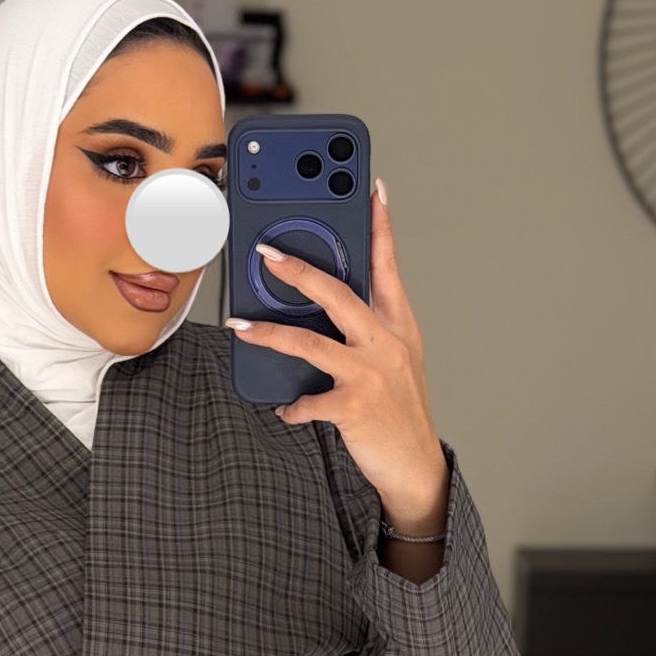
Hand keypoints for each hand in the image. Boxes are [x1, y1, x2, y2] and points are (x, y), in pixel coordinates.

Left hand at [224, 180, 449, 532]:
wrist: (415, 466)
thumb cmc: (399, 411)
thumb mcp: (395, 360)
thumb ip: (366, 329)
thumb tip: (325, 308)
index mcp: (397, 326)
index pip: (389, 267)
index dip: (380, 226)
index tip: (373, 189)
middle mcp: (385, 344)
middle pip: (339, 295)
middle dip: (299, 271)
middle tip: (267, 254)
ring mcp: (369, 375)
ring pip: (310, 344)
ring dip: (269, 334)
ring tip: (240, 326)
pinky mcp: (353, 408)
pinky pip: (308, 401)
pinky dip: (292, 406)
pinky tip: (285, 409)